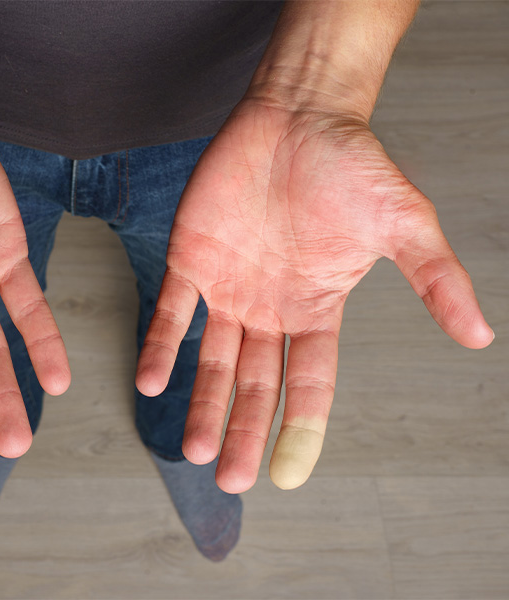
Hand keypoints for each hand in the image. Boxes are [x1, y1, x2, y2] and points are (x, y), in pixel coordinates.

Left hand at [136, 101, 492, 492]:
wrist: (298, 115)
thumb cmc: (352, 166)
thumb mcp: (403, 224)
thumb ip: (435, 279)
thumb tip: (481, 337)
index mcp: (317, 310)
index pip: (311, 385)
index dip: (300, 430)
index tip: (285, 476)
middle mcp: (270, 309)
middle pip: (256, 384)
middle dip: (243, 431)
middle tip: (230, 479)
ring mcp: (228, 288)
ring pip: (211, 360)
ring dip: (201, 403)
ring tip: (192, 450)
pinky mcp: (191, 260)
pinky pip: (171, 313)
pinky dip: (160, 346)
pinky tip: (149, 382)